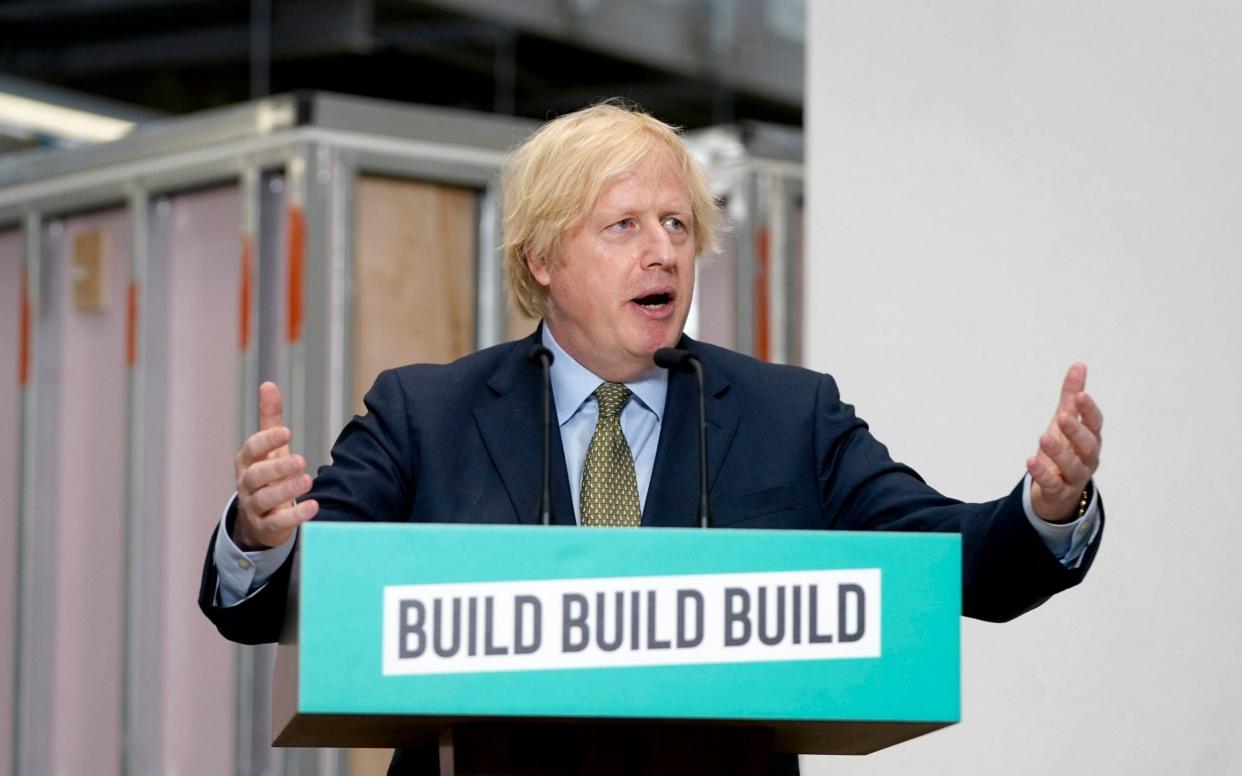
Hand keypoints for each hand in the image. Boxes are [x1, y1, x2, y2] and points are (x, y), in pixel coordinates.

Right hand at [232, 381, 318, 549]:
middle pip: (256, 476)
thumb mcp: (270, 448)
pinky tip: (314, 507)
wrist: (259, 517)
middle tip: (300, 460)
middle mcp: (247, 484)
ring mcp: (254, 507)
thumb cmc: (267, 475)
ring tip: (308, 481)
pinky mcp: (266, 527)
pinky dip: (294, 516)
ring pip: (264, 499)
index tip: (288, 432)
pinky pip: (277, 523)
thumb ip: (270, 419)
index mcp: (247, 462)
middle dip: (277, 468)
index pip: (251, 449)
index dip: (267, 441)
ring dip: (286, 490)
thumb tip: (268, 384)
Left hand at [1026, 363, 1102, 522]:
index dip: (1089, 410)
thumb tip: (1079, 365)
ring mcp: (1075, 476)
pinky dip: (1042, 473)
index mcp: (1090, 438)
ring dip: (1058, 452)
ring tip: (1042, 437)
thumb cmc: (1065, 449)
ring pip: (1072, 465)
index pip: (1095, 423)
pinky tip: (1029, 460)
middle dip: (1076, 430)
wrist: (1058, 490)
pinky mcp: (1059, 491)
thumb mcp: (1065, 421)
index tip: (1080, 395)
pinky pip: (1052, 483)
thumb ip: (1071, 396)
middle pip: (1087, 445)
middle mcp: (1087, 458)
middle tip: (1063, 416)